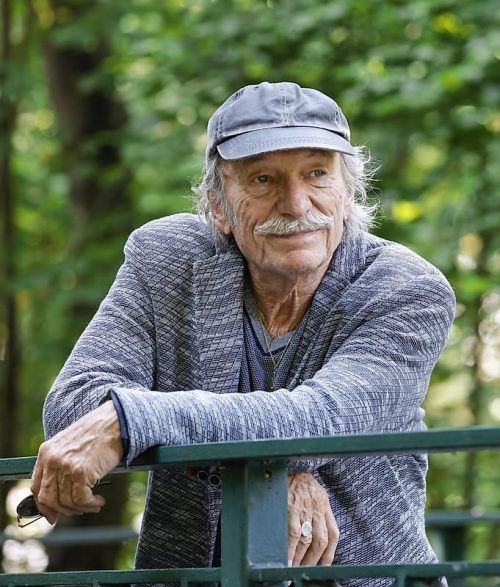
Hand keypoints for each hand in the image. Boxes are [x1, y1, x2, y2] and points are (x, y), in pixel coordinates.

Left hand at [30, 401, 122, 524]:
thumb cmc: (97, 432)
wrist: (114, 421)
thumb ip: (60, 464)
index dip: (44, 505)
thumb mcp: (70, 444)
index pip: (36, 487)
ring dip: (82, 508)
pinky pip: (81, 500)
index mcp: (46, 451)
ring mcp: (65, 466)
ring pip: (66, 502)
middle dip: (62, 510)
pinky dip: (91, 505)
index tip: (53, 515)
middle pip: (48, 499)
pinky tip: (99, 501)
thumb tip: (59, 494)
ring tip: (94, 504)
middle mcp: (52, 459)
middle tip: (77, 511)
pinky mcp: (81, 472)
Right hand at [287, 473, 338, 566]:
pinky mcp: (291, 507)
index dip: (329, 554)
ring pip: (307, 540)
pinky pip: (294, 534)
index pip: (333, 534)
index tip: (322, 567)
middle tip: (303, 571)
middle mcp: (317, 506)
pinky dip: (291, 550)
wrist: (286, 462)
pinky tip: (287, 559)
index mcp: (324, 504)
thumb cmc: (298, 481)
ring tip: (293, 569)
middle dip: (313, 560)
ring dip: (301, 559)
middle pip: (320, 541)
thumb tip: (313, 539)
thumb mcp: (313, 493)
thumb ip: (317, 512)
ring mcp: (304, 507)